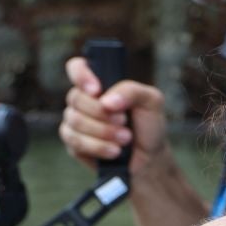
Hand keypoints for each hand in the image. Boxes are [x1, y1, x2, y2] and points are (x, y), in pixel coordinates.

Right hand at [59, 57, 168, 178]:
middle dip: (102, 113)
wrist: (149, 158)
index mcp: (101, 84)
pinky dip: (98, 147)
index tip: (97, 90)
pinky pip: (74, 141)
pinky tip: (114, 151)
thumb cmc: (149, 126)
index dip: (81, 75)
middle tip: (124, 121)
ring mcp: (76, 120)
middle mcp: (84, 100)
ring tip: (125, 138)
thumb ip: (131, 91)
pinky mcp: (74, 142)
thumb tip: (106, 101)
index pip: (77, 67)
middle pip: (76, 98)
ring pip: (75, 120)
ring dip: (103, 132)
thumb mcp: (151, 102)